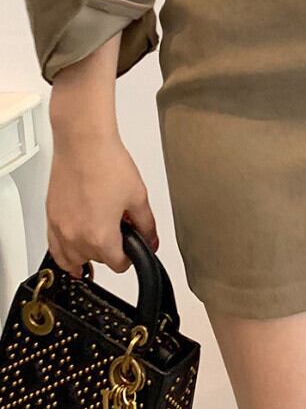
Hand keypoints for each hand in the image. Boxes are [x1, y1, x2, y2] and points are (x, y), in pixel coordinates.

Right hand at [46, 98, 158, 277]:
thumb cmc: (107, 164)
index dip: (131, 256)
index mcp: (100, 236)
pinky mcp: (51, 218)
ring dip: (87, 255)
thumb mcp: (138, 197)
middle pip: (97, 260)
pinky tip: (72, 255)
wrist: (84, 144)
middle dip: (112, 249)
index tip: (134, 247)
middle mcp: (76, 237)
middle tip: (121, 229)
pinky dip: (64, 255)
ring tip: (101, 243)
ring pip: (73, 259)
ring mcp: (60, 229)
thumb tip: (151, 240)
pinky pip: (54, 249)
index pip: (118, 264)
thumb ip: (146, 224)